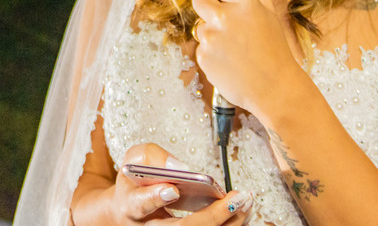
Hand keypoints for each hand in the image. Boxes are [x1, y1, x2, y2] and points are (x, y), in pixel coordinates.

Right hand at [109, 144, 252, 224]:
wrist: (131, 211)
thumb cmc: (137, 182)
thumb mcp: (135, 161)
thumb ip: (152, 157)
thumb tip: (181, 167)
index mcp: (131, 206)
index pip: (140, 205)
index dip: (156, 198)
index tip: (173, 189)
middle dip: (212, 217)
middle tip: (234, 199)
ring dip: (228, 222)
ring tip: (246, 201)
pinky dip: (230, 223)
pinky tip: (243, 209)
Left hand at [192, 0, 302, 115]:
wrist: (276, 89)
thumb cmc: (275, 49)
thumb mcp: (269, 11)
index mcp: (244, 2)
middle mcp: (225, 17)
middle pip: (199, 0)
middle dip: (209, 10)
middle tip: (228, 24)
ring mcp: (211, 38)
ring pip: (201, 26)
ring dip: (213, 35)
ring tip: (235, 49)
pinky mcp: (203, 58)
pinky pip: (201, 48)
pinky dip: (212, 54)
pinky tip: (230, 62)